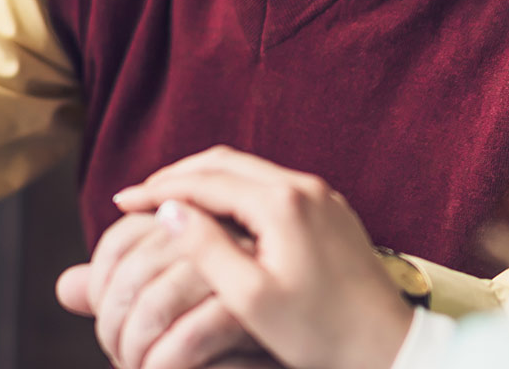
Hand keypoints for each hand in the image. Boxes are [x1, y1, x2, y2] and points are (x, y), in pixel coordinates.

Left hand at [56, 212, 267, 368]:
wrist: (292, 362)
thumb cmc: (223, 345)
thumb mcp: (166, 317)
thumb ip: (120, 299)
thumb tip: (67, 288)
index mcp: (196, 226)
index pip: (123, 239)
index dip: (101, 283)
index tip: (105, 325)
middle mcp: (219, 235)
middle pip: (136, 269)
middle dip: (113, 323)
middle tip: (117, 356)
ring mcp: (240, 270)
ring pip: (157, 302)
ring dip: (134, 348)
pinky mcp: (254, 315)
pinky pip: (188, 338)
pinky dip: (162, 365)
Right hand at [113, 146, 414, 368]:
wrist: (387, 346)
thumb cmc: (319, 334)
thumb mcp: (251, 298)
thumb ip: (206, 249)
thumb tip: (170, 211)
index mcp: (280, 203)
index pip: (203, 181)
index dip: (158, 190)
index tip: (121, 202)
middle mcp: (302, 186)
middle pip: (223, 162)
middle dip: (177, 176)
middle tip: (139, 197)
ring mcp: (320, 195)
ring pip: (247, 171)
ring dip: (205, 181)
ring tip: (170, 204)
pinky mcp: (330, 210)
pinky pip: (269, 185)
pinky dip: (233, 192)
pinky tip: (217, 216)